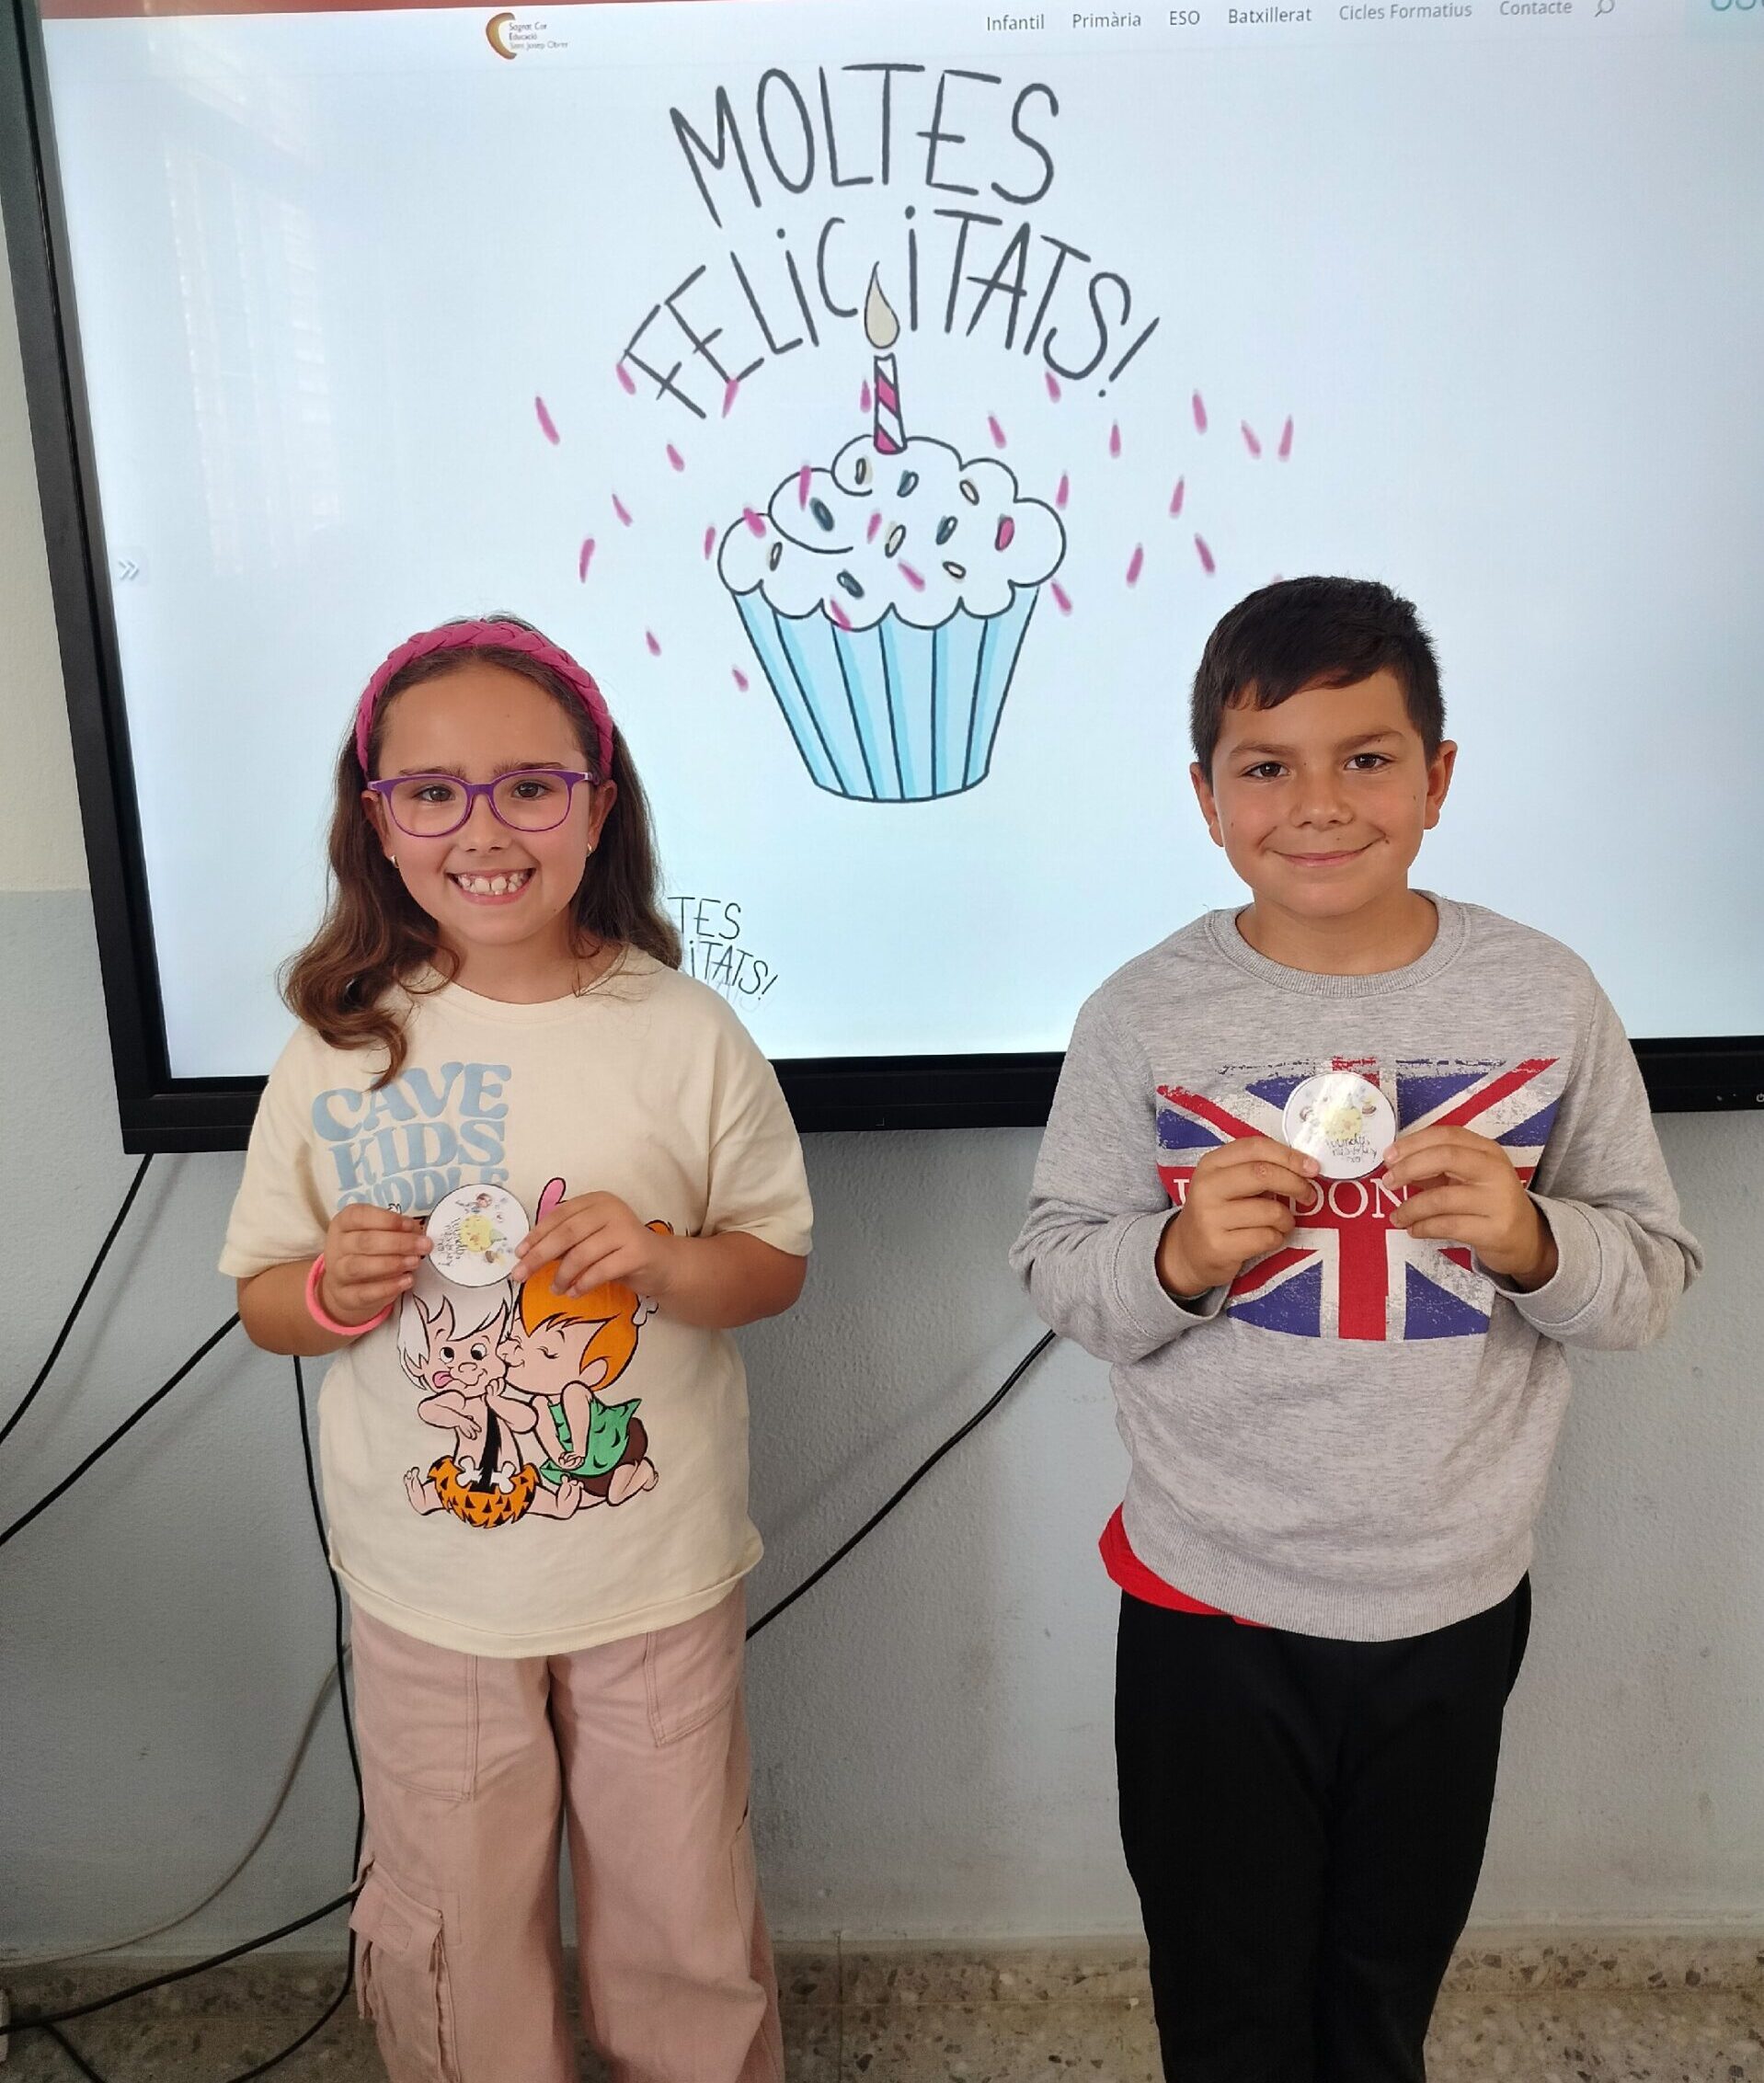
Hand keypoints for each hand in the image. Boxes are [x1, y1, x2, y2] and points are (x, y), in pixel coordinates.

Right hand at [318, 1205, 429, 1325]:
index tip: (411, 1225)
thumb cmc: (368, 1252)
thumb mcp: (380, 1234)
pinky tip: (407, 1280)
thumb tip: (418, 1233)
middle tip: (423, 1246)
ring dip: (392, 1264)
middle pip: (364, 1241)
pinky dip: (388, 1287)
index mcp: (344, 1223)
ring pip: (360, 1266)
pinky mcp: (345, 1296)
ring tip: (415, 1262)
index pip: (359, 1215)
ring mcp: (337, 1272)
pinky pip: (364, 1292)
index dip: (387, 1220)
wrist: (347, 1286)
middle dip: (398, 1243)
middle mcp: (337, 1245)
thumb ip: (398, 1230)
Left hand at [509, 1194, 678, 1300]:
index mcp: (596, 1200)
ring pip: (582, 1253)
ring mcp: (626, 1229)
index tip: (519, 1253)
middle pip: (567, 1233)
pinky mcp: (637, 1252)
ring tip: (555, 1289)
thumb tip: (527, 1255)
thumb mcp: (589, 1240)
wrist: (661, 1263)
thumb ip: (565, 1242)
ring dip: (562, 1275)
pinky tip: (573, 1293)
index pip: (559, 1215)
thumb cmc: (618, 1251)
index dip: (536, 1234)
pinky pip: (601, 1270)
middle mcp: (612, 1209)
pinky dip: (583, 1284)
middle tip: (521, 1274)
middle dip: (539, 1255)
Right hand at [1157, 1138, 1320, 1298]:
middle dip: (1295, 1184)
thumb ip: (1256, 1170)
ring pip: (1270, 1211)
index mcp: (1211, 1164)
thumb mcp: (1227, 1183)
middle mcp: (1206, 1187)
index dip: (1288, 1155)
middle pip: (1263, 1174)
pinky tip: (1268, 1238)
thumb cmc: (1218, 1212)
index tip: (1311, 1166)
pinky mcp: (1219, 1246)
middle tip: (1308, 1194)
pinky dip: (1277, 1238)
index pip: (1255, 1148)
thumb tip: (1304, 1167)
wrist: (1187, 1252)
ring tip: (1282, 1223)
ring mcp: (1210, 1218)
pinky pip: (1266, 1237)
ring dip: (1287, 1219)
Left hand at [1383, 1126, 1557, 1286]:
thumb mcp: (1466, 1177)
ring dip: (1410, 1208)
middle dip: (1409, 1168)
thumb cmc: (1487, 1202)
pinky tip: (1413, 1230)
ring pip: (1442, 1198)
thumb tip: (1394, 1164)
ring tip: (1397, 1217)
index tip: (1388, 1156)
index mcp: (1487, 1150)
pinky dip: (1423, 1228)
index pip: (1446, 1135)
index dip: (1413, 1143)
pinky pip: (1448, 1226)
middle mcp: (1495, 1170)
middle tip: (1388, 1182)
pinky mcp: (1495, 1230)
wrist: (1525, 1238)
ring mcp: (1498, 1200)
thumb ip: (1435, 1167)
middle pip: (1445, 1157)